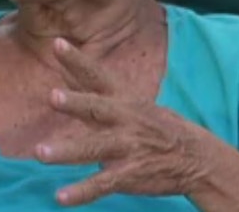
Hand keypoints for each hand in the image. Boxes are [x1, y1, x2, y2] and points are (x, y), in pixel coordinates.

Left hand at [34, 38, 212, 206]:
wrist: (197, 158)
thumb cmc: (159, 128)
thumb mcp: (135, 105)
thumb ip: (101, 95)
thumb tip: (71, 76)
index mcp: (124, 101)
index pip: (97, 76)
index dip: (77, 60)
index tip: (57, 43)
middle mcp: (125, 121)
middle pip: (97, 109)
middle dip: (76, 103)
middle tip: (53, 96)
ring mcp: (127, 148)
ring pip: (93, 148)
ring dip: (67, 151)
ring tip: (41, 153)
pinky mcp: (129, 175)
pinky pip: (101, 185)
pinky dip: (81, 192)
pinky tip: (61, 197)